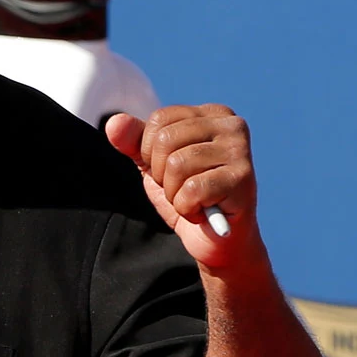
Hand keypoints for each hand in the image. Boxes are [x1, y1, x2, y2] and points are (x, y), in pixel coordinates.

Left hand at [105, 105, 260, 271]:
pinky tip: (204, 212)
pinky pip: (191, 189)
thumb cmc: (190, 196)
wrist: (220, 242)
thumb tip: (113, 123)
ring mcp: (240, 150)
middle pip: (165, 141)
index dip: (150, 152)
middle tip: (184, 190)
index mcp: (213, 114)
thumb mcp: (155, 165)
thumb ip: (134, 142)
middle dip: (162, 176)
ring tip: (194, 201)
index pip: (159, 119)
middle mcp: (231, 125)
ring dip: (174, 194)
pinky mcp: (242, 178)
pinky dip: (187, 208)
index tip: (171, 171)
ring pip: (176, 165)